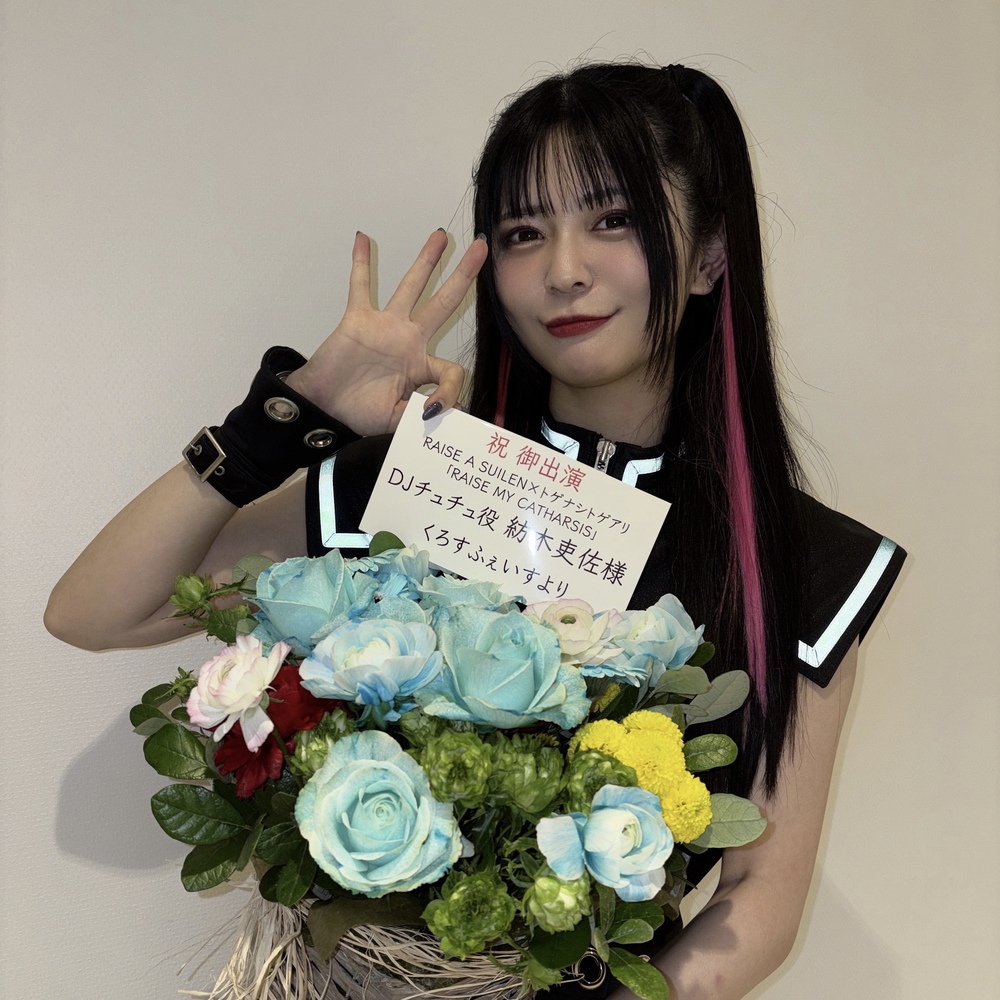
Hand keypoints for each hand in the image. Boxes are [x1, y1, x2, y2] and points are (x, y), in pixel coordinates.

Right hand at [285, 230, 487, 435]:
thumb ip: (420, 416)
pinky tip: (362, 239)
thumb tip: (447, 412)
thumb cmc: (358, 414)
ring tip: (441, 235)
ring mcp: (385, 326)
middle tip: (481, 249)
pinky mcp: (358, 320)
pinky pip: (360, 287)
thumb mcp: (397, 421)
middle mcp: (409, 340)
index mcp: (421, 366)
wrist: (324, 408)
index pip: (452, 369)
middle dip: (463, 276)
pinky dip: (360, 264)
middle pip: (444, 303)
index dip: (449, 392)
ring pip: (411, 286)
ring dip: (426, 260)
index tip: (432, 412)